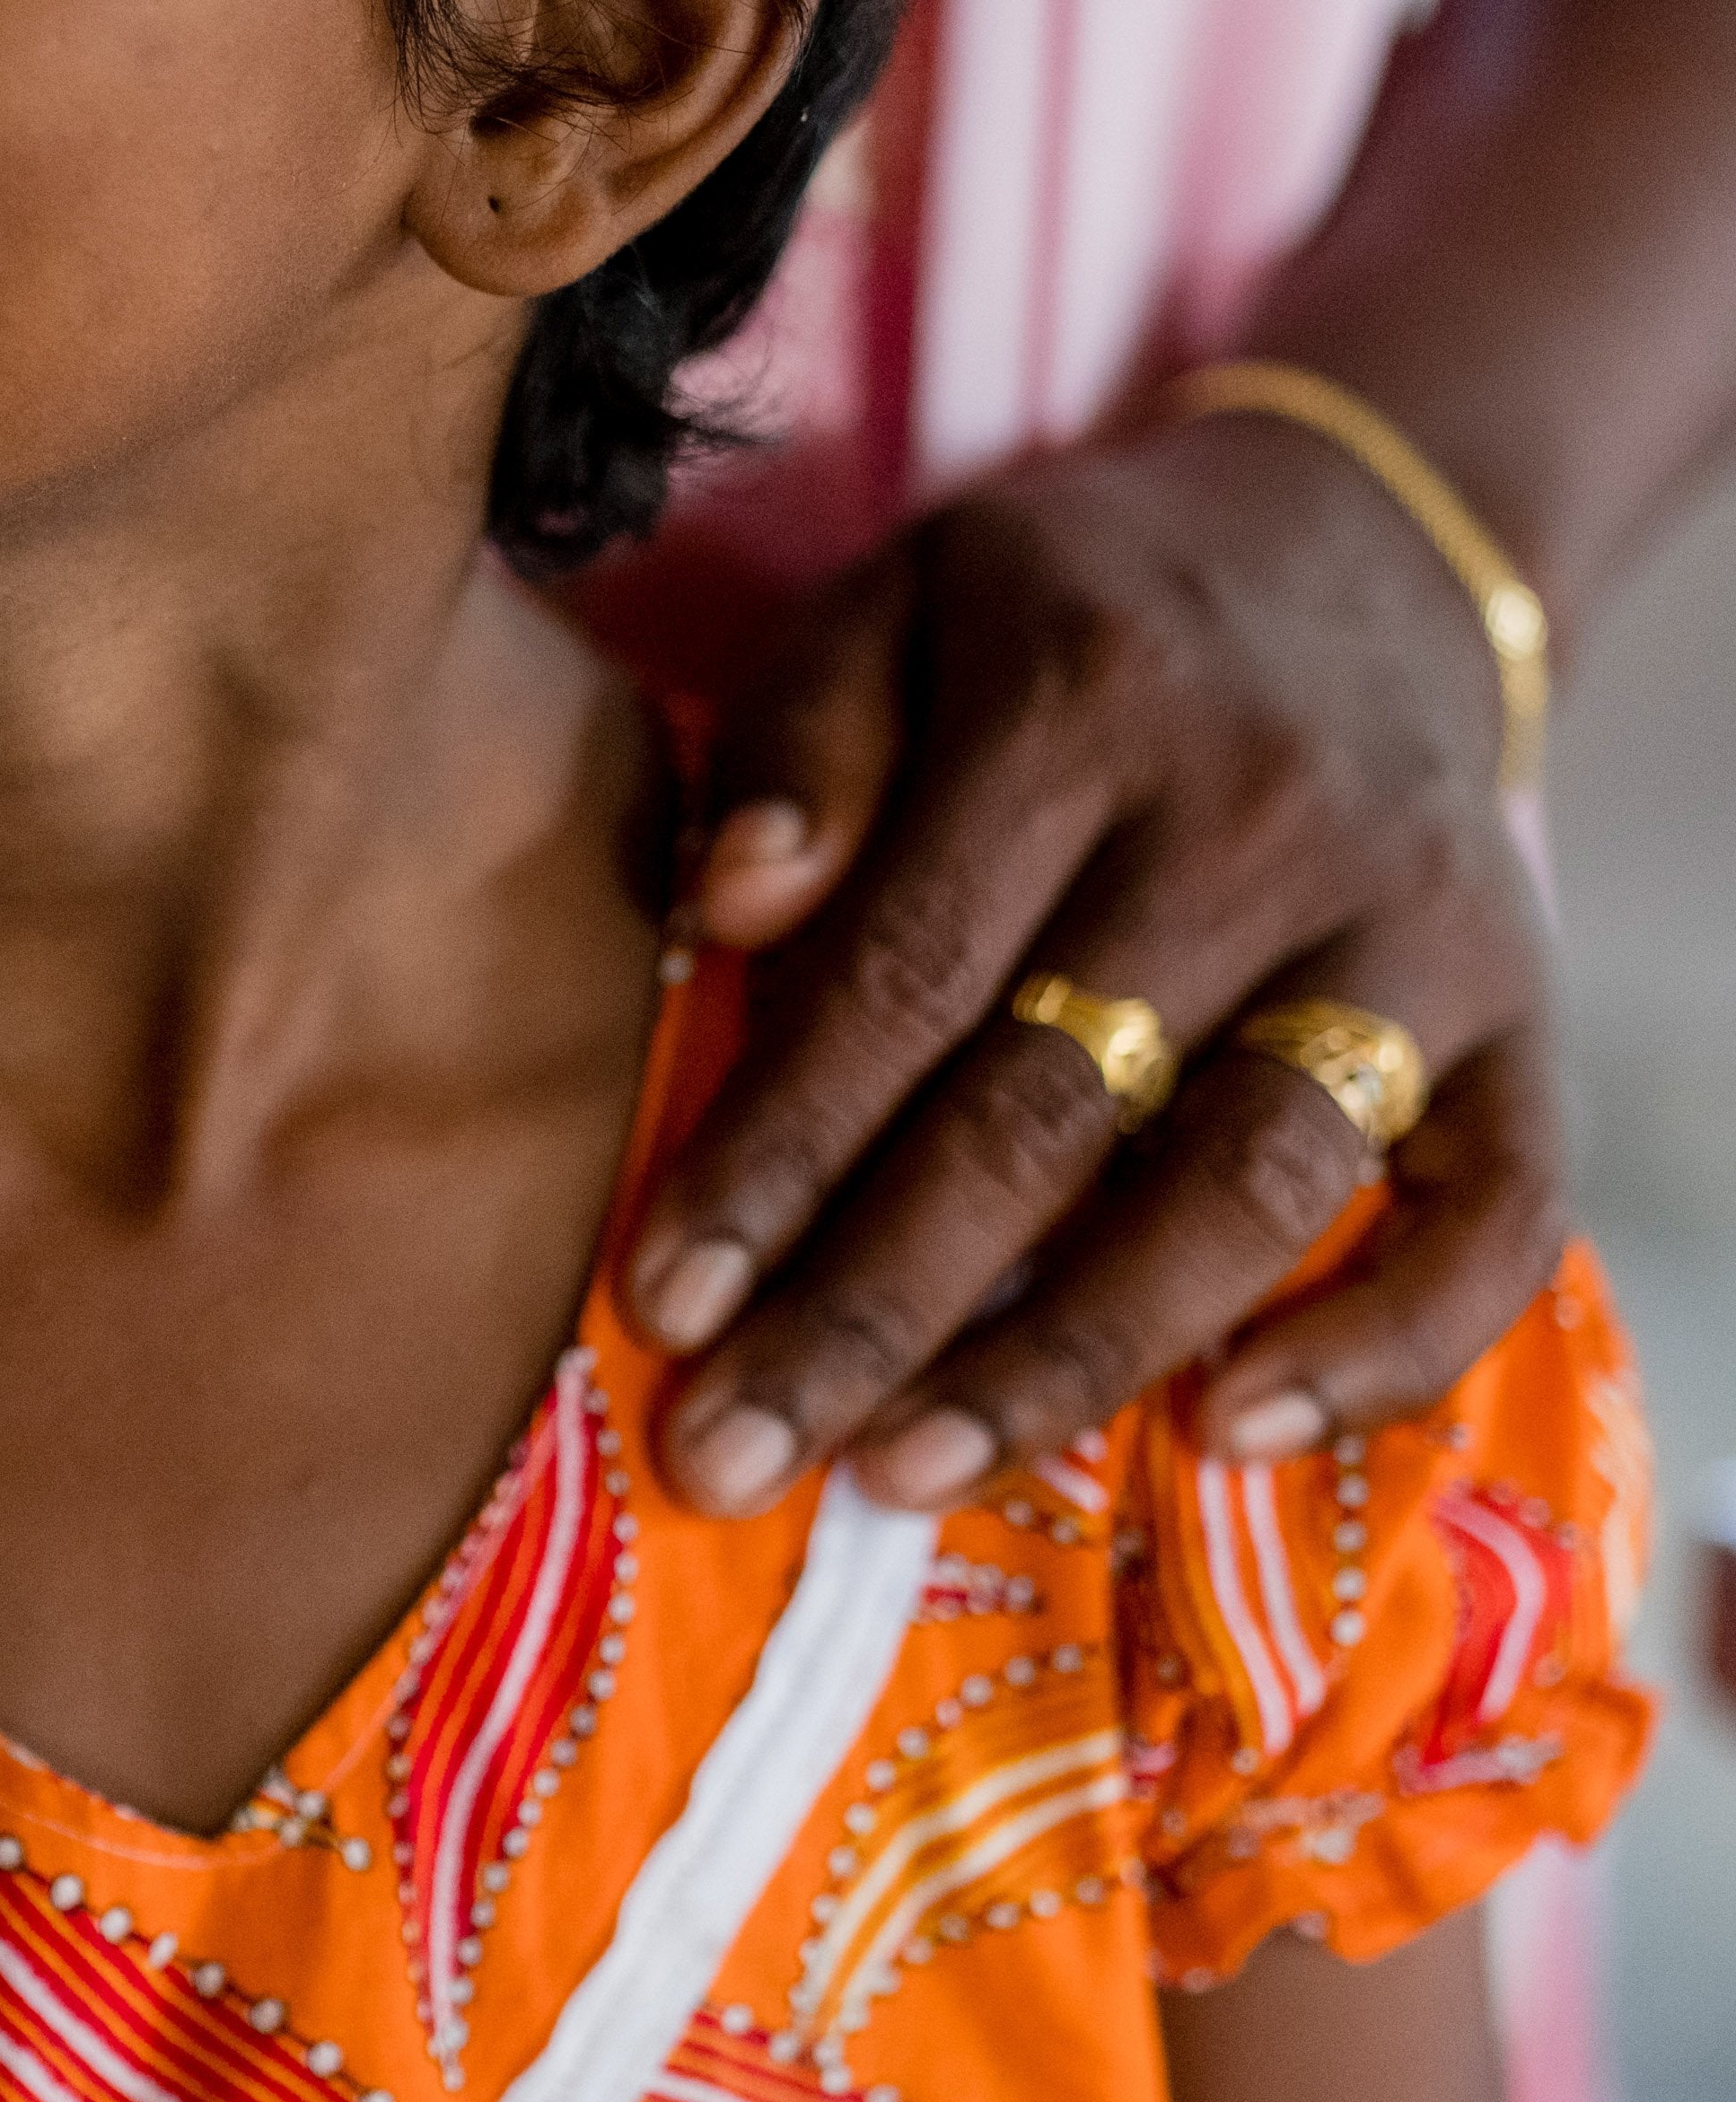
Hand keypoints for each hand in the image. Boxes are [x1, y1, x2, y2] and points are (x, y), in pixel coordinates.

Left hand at [621, 411, 1566, 1513]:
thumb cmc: (1066, 616)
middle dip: (872, 1308)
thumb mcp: (898, 598)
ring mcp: (1416, 924)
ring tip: (907, 1472)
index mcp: (1080, 704)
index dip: (775, 1159)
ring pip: (1246, 1183)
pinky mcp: (1524, 1013)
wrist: (1358, 542)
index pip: (900, 978)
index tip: (664, 1303)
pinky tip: (1228, 1437)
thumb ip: (801, 738)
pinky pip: (1495, 1213)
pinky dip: (1384, 1345)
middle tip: (735, 1455)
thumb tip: (735, 905)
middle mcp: (1261, 819)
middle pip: (1047, 1112)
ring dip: (1072, 1355)